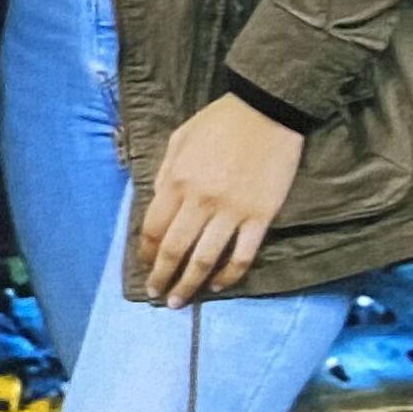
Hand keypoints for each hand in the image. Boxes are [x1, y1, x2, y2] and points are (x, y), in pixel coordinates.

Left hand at [137, 94, 304, 304]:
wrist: (268, 109)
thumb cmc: (221, 121)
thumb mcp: (181, 138)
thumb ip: (166, 172)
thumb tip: (157, 204)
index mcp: (177, 180)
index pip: (154, 228)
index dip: (146, 252)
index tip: (145, 266)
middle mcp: (200, 200)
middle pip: (175, 250)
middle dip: (161, 277)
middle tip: (156, 295)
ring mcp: (232, 211)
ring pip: (205, 259)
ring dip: (188, 285)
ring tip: (179, 301)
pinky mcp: (260, 217)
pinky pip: (242, 256)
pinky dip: (228, 276)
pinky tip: (217, 285)